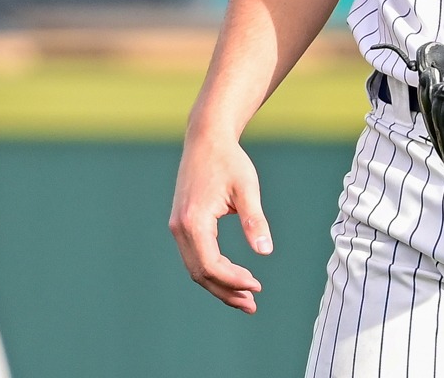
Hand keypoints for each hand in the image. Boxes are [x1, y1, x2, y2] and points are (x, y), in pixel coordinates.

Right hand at [169, 134, 272, 312]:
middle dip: (226, 291)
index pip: (211, 265)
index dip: (233, 280)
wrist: (205, 139)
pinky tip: (234, 275)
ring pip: (195, 268)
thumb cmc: (229, 161)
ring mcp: (178, 227)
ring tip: (246, 297)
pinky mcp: (182, 225)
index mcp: (194, 221)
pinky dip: (213, 271)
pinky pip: (195, 257)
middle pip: (200, 273)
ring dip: (219, 285)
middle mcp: (180, 228)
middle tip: (253, 304)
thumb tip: (265, 252)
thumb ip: (255, 220)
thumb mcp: (247, 188)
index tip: (257, 287)